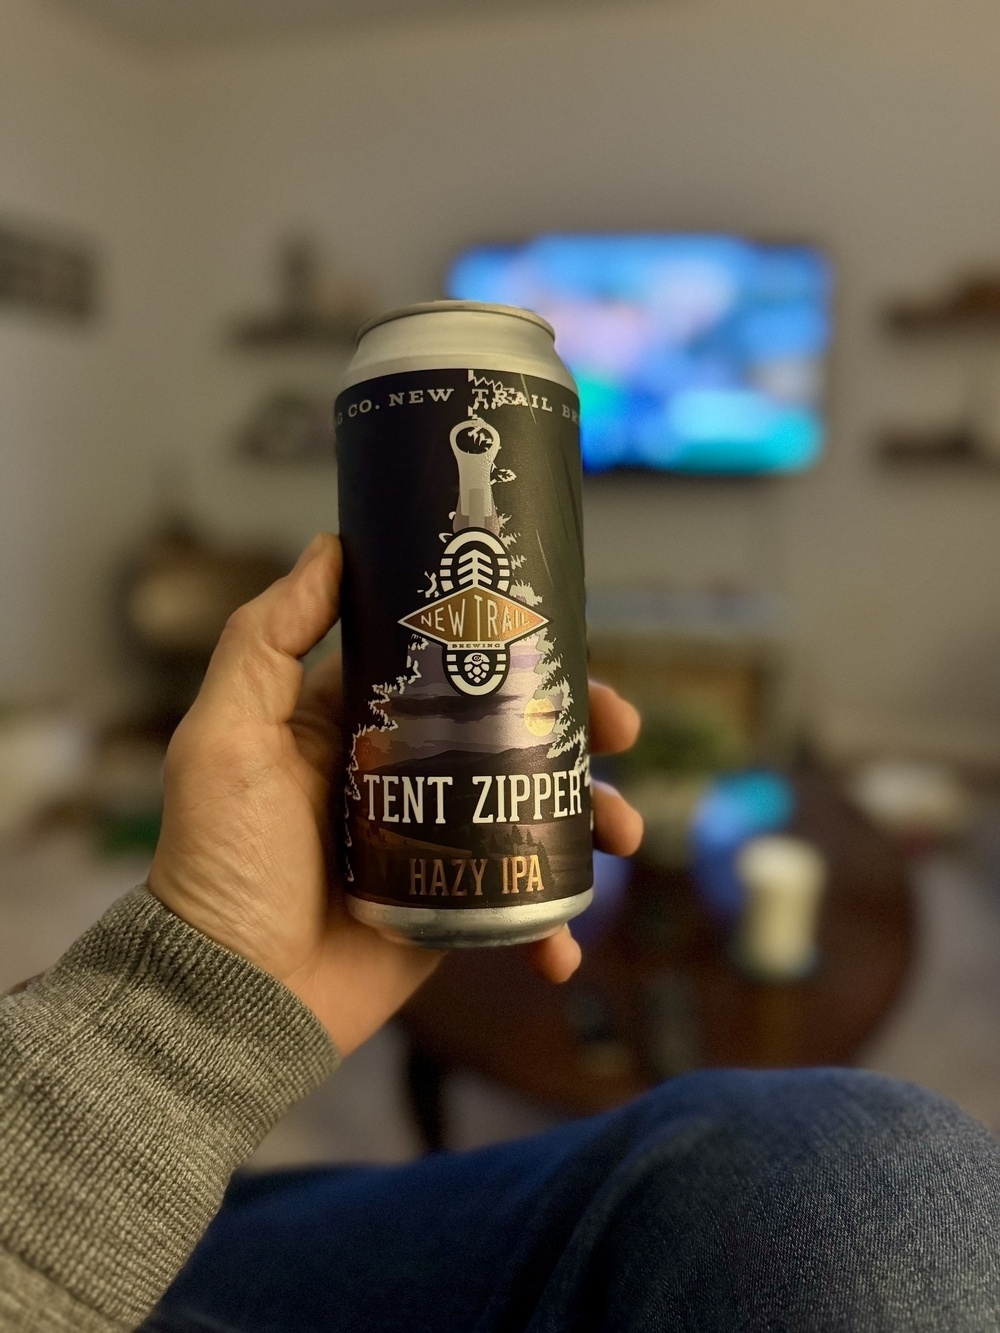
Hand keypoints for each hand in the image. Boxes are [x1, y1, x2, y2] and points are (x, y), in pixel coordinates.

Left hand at [148, 533, 641, 1057]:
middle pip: (510, 732)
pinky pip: (517, 903)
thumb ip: (264, 640)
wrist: (229, 996)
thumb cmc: (219, 862)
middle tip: (620, 731)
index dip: (512, 649)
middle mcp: (402, 775)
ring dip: (590, 815)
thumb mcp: (226, 737)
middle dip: (576, 728)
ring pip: (532, 810)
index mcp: (356, 725)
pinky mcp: (449, 907)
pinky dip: (553, 920)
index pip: (449, 667)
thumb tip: (329, 548)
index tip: (566, 643)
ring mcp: (433, 842)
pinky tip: (565, 942)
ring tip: (623, 832)